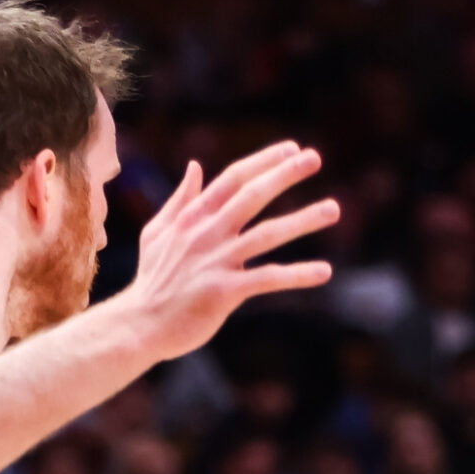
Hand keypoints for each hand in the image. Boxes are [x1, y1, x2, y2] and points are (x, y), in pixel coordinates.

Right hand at [116, 142, 338, 361]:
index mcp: (193, 216)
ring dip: (302, 220)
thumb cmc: (153, 278)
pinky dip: (297, 275)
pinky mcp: (224, 291)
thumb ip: (180, 199)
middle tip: (314, 158)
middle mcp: (206, 233)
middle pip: (251, 196)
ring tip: (334, 209)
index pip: (233, 179)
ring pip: (266, 235)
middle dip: (284, 175)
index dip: (263, 162)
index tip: (292, 148)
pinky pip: (267, 279)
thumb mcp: (158, 232)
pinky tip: (325, 271)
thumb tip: (195, 166)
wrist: (140, 324)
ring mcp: (216, 261)